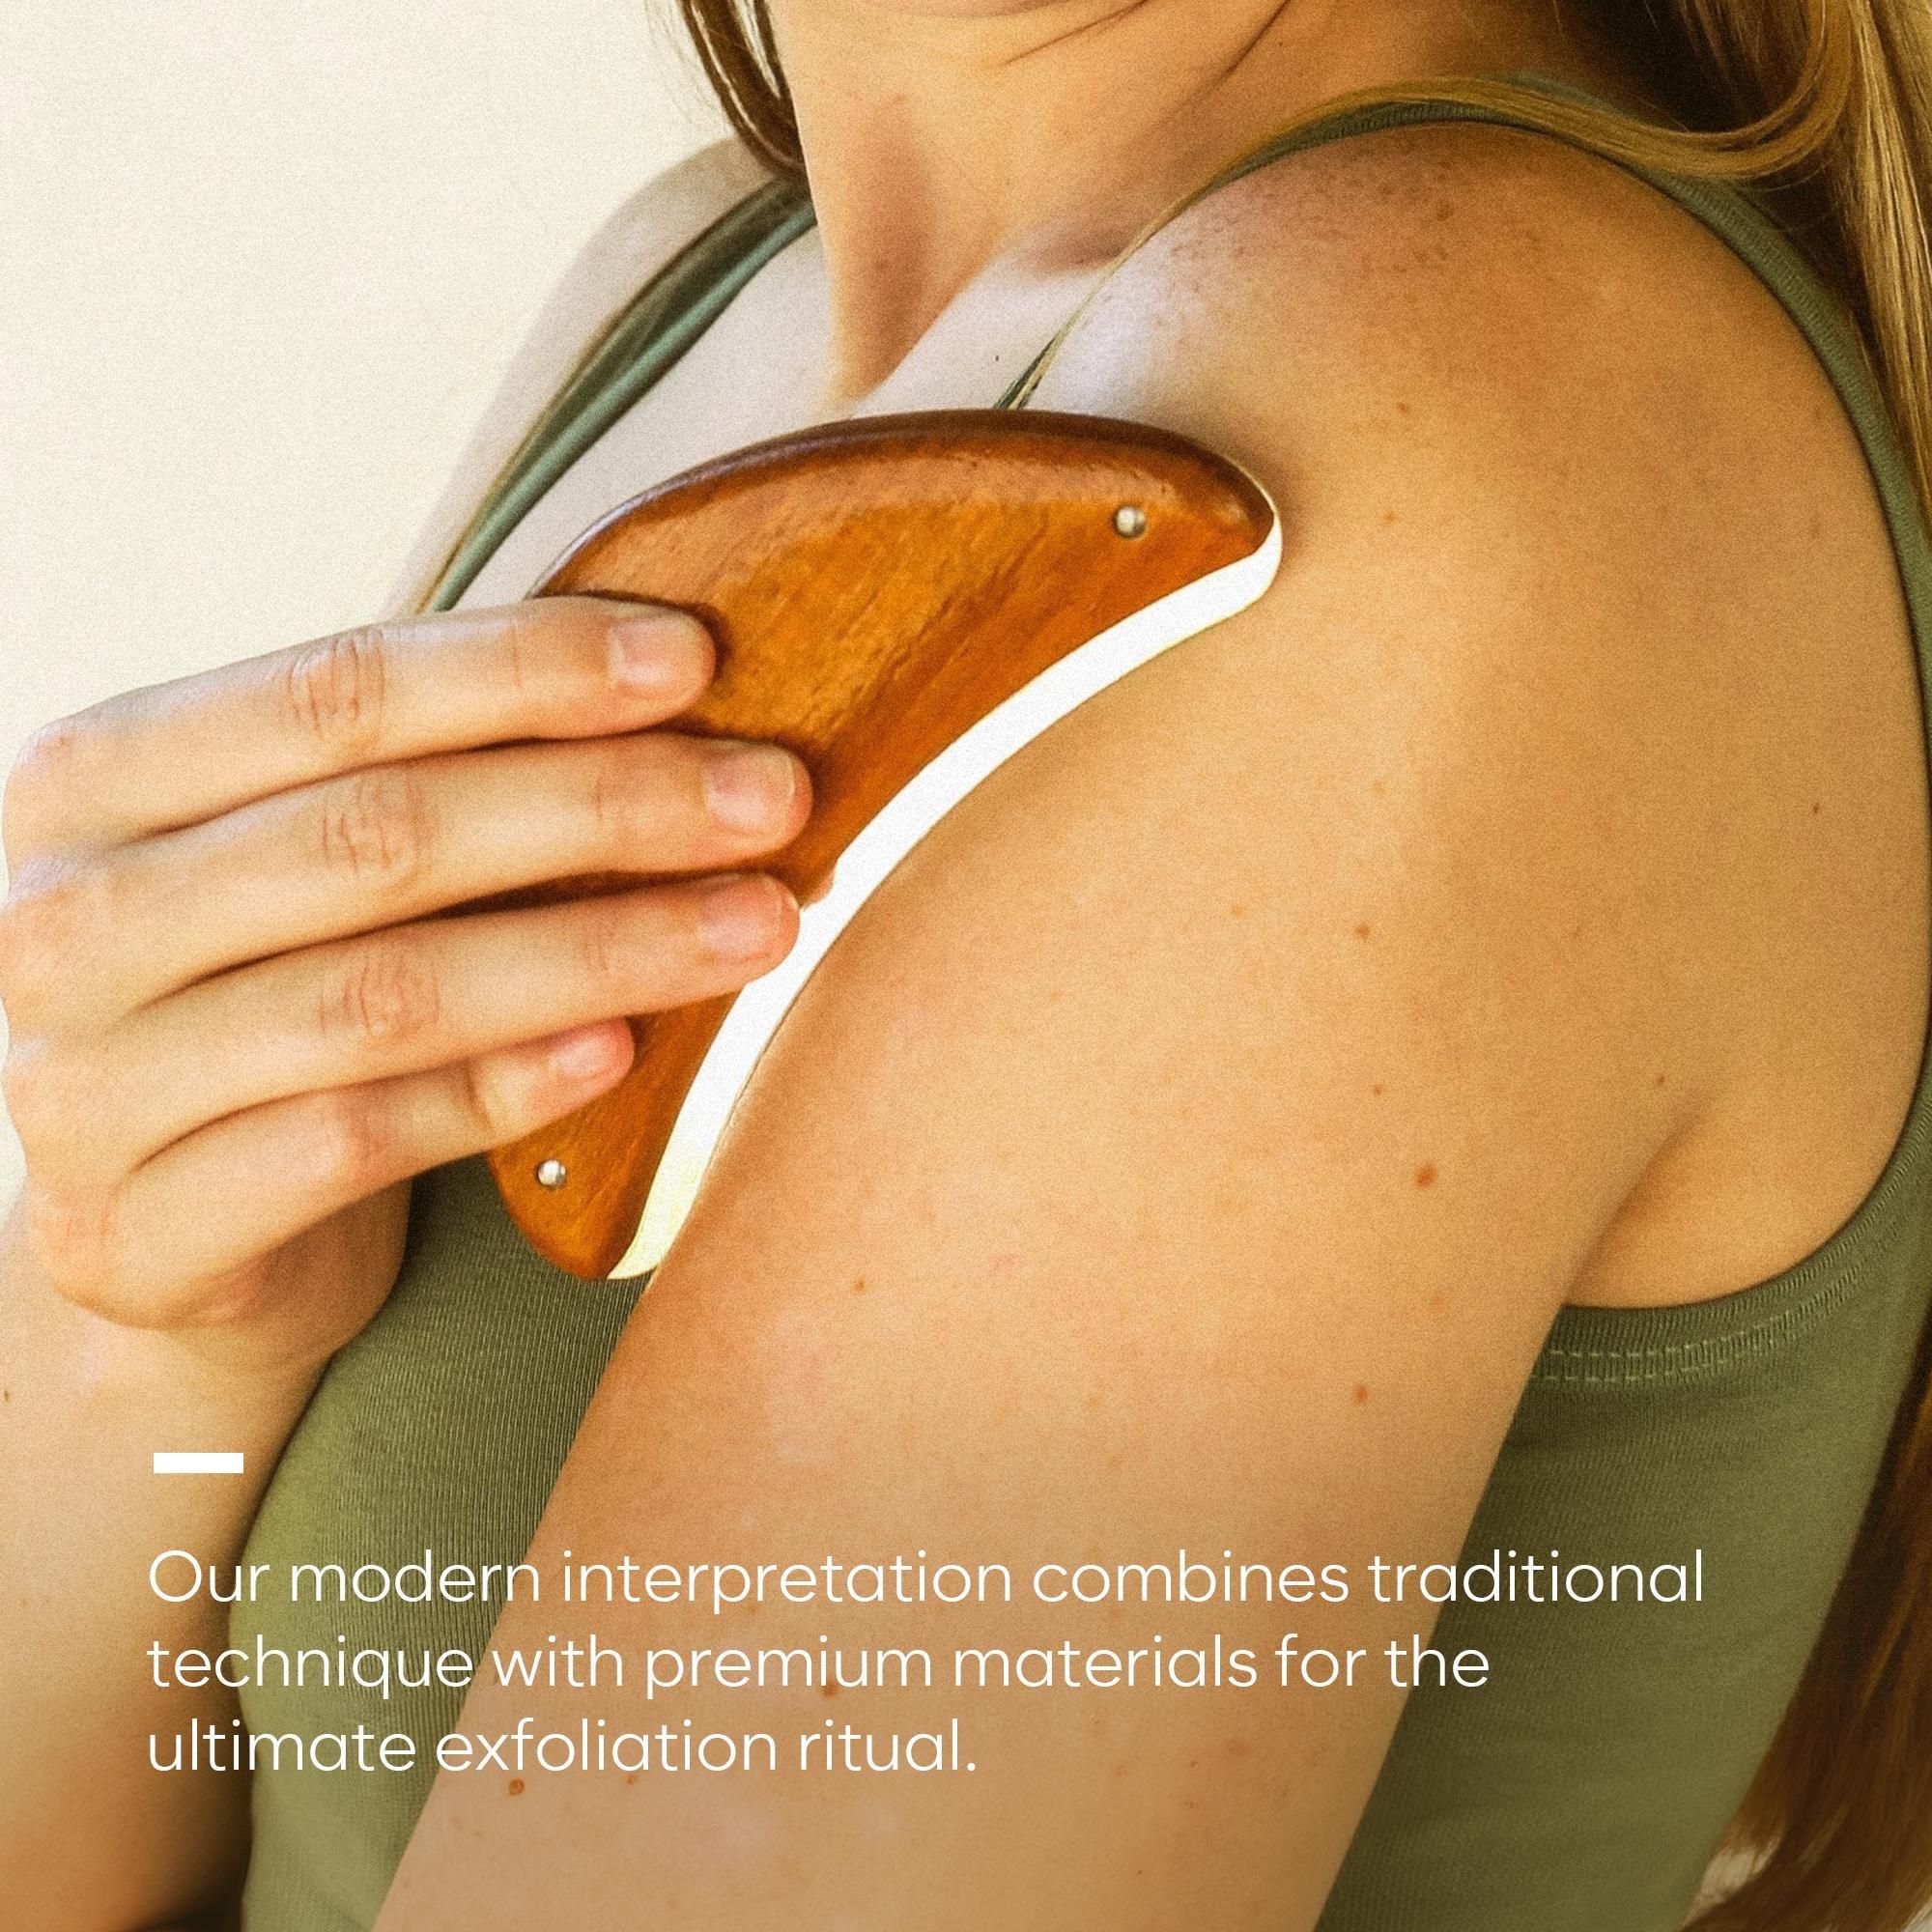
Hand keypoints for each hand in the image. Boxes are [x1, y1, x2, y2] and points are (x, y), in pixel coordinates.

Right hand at [0, 598, 808, 1377]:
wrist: (161, 1230)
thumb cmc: (275, 999)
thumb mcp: (306, 862)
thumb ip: (428, 771)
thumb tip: (675, 681)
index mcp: (101, 780)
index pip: (336, 691)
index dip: (526, 669)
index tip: (695, 660)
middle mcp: (62, 919)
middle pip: (376, 836)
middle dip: (602, 806)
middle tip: (773, 798)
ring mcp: (78, 1084)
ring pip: (383, 994)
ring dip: (599, 950)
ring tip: (760, 923)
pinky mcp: (134, 1230)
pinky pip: (354, 1141)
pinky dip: (503, 1090)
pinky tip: (623, 1051)